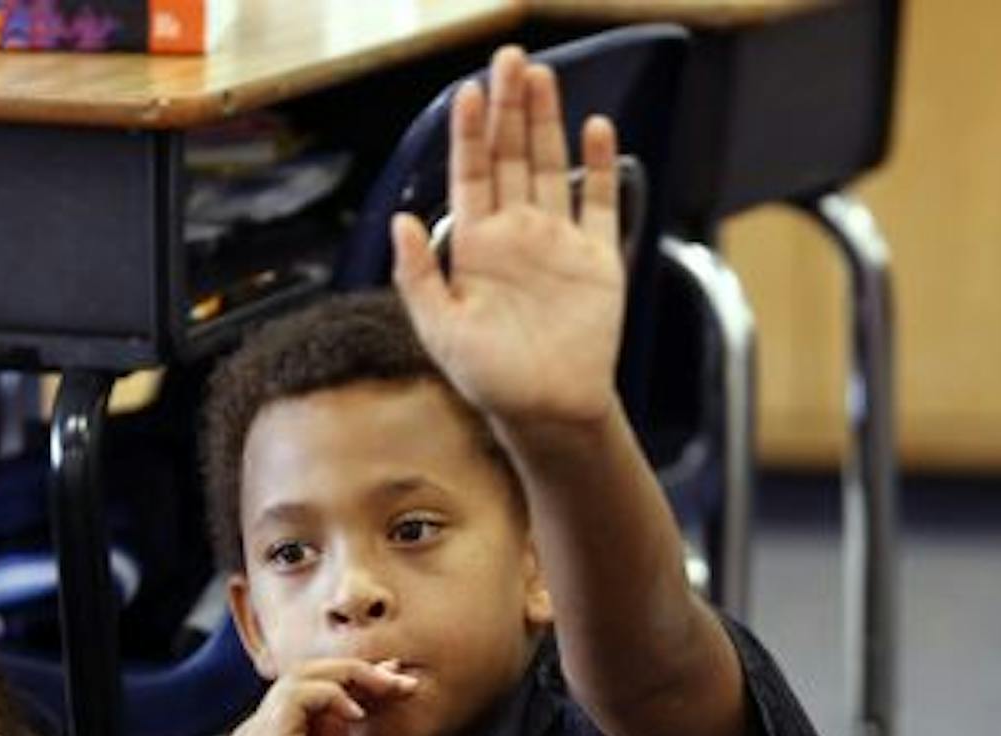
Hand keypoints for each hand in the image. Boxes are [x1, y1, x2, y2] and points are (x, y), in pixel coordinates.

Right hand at [229, 658, 415, 735]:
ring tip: (387, 690)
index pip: (303, 690)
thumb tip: (347, 705)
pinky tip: (359, 714)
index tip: (390, 682)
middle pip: (300, 675)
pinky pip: (299, 697)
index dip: (348, 679)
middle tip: (399, 680)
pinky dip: (333, 696)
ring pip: (299, 678)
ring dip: (350, 677)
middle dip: (355, 671)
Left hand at [392, 45, 626, 429]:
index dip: (470, 133)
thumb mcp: (439, 330)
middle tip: (509, 59)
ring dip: (547, 122)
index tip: (468, 93)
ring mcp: (557, 242)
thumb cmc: (490, 379)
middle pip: (512, 157)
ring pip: (552, 167)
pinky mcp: (597, 259)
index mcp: (475, 246)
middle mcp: (516, 235)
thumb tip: (398, 221)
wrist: (547, 412)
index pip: (471, 174)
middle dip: (509, 108)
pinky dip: (601, 167)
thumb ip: (417, 275)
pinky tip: (598, 130)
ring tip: (541, 77)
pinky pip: (600, 203)